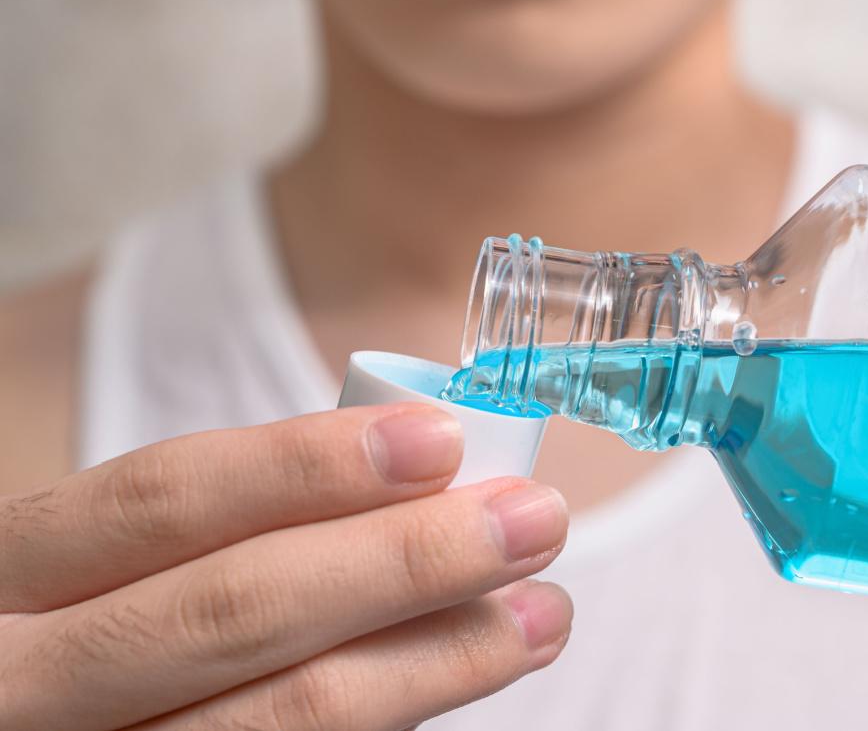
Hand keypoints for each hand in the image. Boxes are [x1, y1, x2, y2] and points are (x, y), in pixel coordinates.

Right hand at [0, 404, 571, 729]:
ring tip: (539, 615)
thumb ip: (206, 532)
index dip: (308, 466)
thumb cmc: (71, 624)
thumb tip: (404, 482)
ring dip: (433, 661)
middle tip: (532, 521)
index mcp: (14, 574)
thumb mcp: (87, 565)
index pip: (166, 500)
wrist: (19, 722)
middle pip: (236, 613)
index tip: (440, 439)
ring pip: (279, 720)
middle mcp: (29, 684)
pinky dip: (390, 719)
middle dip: (404, 562)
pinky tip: (457, 680)